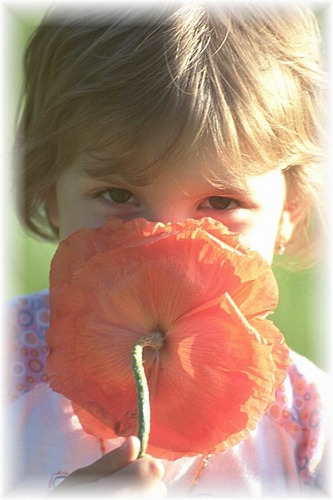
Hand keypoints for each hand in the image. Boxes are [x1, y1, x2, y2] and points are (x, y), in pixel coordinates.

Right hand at [51, 436, 166, 496]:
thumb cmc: (68, 498)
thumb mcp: (82, 477)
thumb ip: (111, 461)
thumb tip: (135, 441)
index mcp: (116, 491)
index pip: (153, 469)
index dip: (141, 462)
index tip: (126, 463)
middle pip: (159, 485)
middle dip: (143, 479)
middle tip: (119, 481)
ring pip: (157, 495)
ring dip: (144, 491)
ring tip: (120, 491)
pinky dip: (141, 496)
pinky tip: (124, 495)